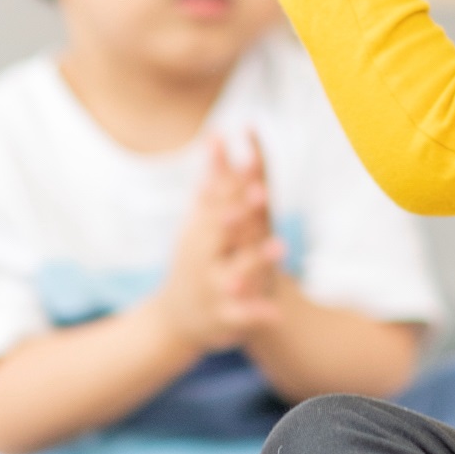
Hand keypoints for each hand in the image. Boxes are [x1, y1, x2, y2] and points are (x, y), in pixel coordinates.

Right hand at [157, 137, 282, 351]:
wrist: (174, 319)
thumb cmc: (193, 258)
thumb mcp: (198, 222)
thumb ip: (212, 181)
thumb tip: (217, 134)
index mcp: (201, 230)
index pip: (220, 200)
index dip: (236, 180)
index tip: (251, 159)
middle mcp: (204, 255)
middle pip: (222, 231)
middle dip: (241, 212)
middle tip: (262, 192)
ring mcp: (214, 286)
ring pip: (236, 272)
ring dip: (257, 259)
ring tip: (279, 245)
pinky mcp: (224, 316)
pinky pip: (241, 315)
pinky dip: (256, 314)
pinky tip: (276, 313)